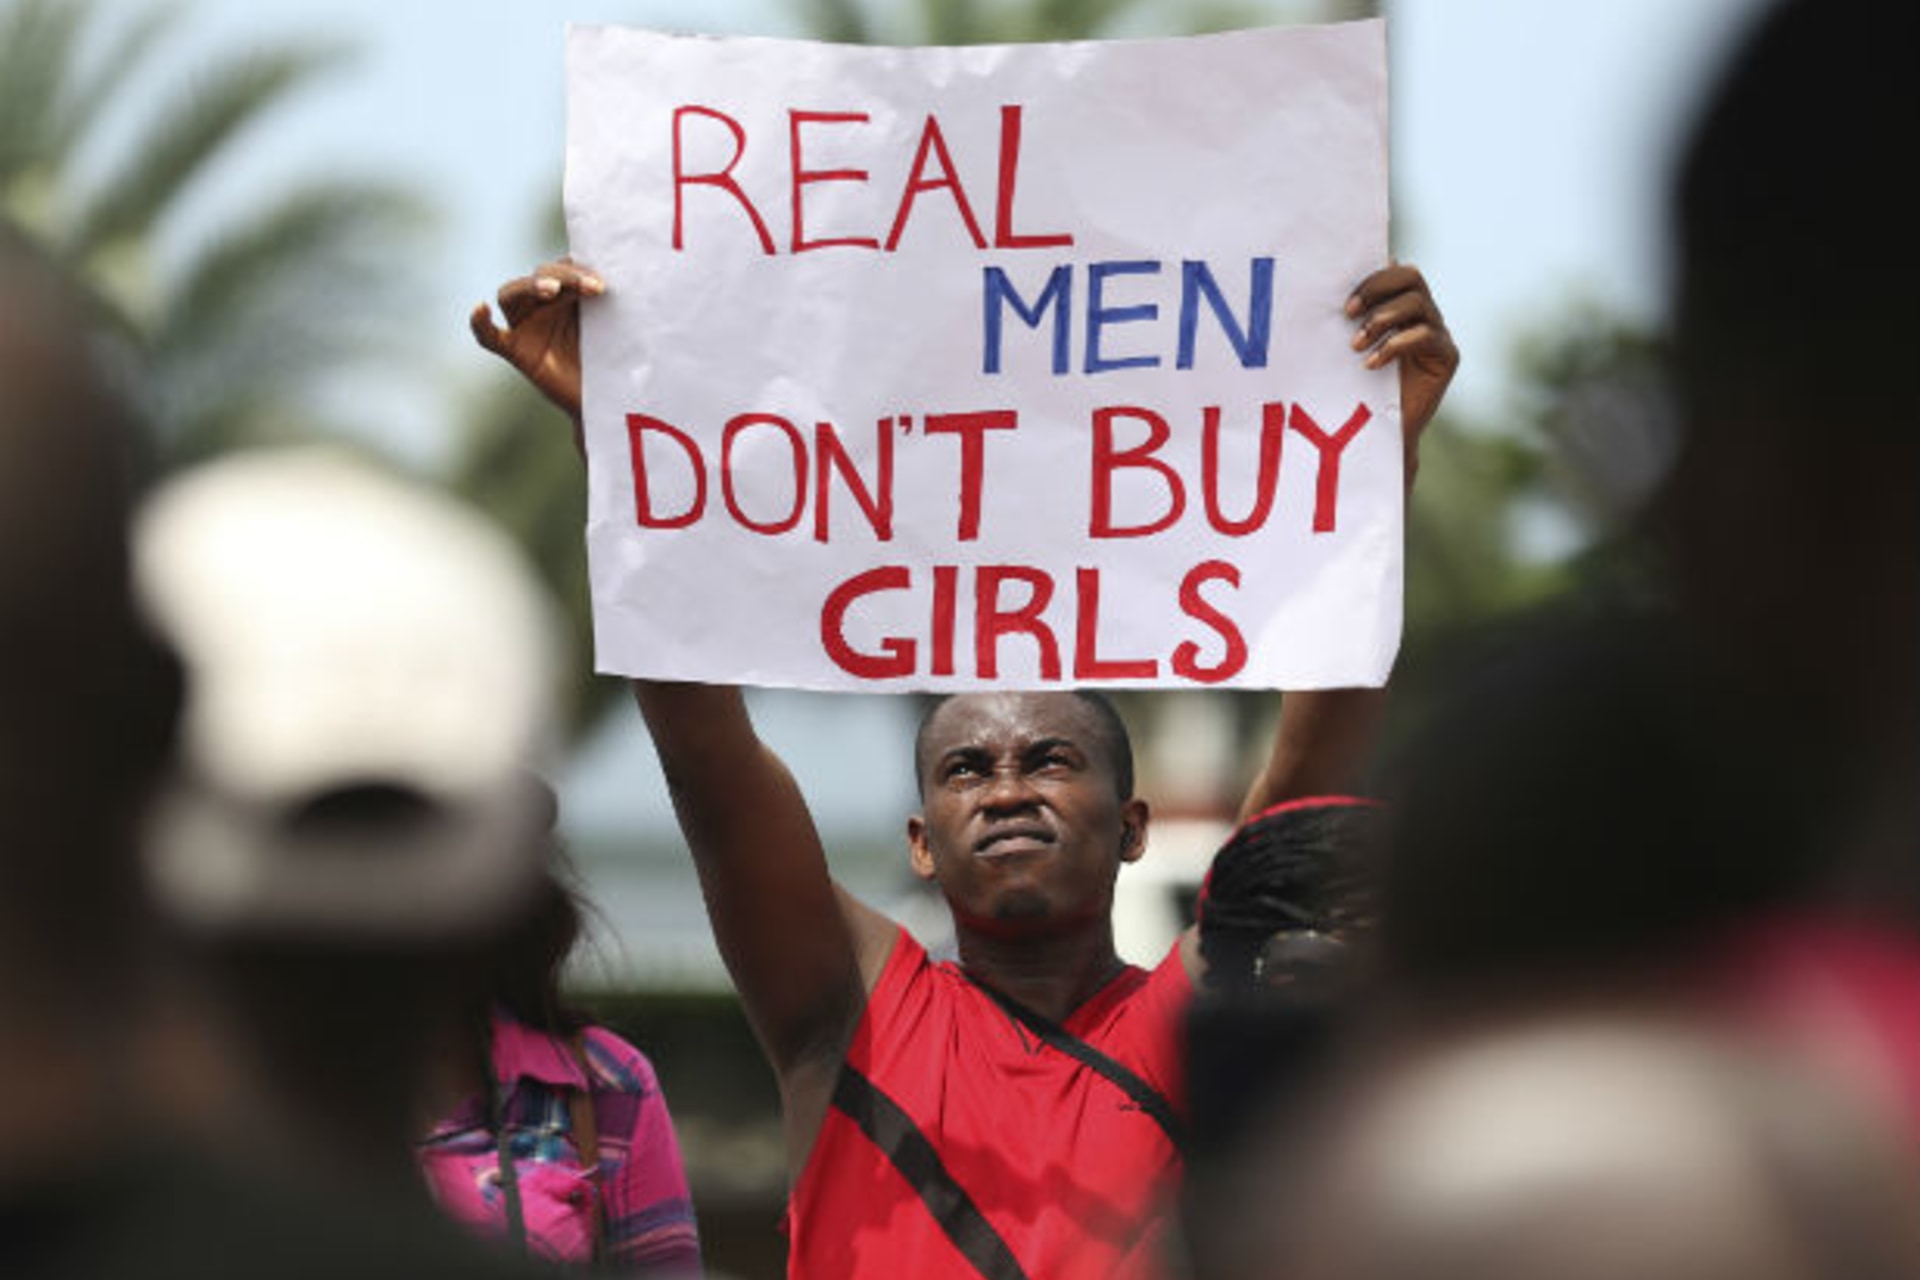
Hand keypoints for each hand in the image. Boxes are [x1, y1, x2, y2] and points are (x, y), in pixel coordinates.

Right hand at [469, 259, 604, 441]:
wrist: (610, 400)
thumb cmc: (616, 359)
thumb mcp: (617, 327)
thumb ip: (615, 304)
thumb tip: (634, 276)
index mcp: (570, 293)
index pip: (565, 265)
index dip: (581, 268)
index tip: (604, 281)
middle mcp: (544, 305)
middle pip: (540, 275)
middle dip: (565, 276)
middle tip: (592, 287)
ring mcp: (527, 326)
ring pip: (512, 293)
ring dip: (531, 285)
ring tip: (552, 289)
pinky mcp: (516, 351)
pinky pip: (489, 337)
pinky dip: (480, 323)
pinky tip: (480, 309)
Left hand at [1347, 262, 1457, 489]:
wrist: (1380, 433)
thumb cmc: (1357, 387)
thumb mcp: (1348, 348)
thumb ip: (1349, 318)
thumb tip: (1328, 286)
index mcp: (1401, 304)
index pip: (1395, 270)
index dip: (1372, 276)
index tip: (1344, 300)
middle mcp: (1424, 314)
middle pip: (1412, 276)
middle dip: (1377, 289)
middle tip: (1349, 313)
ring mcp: (1439, 333)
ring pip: (1417, 303)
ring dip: (1382, 319)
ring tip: (1355, 344)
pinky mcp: (1447, 356)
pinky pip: (1425, 336)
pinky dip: (1394, 345)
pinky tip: (1371, 364)